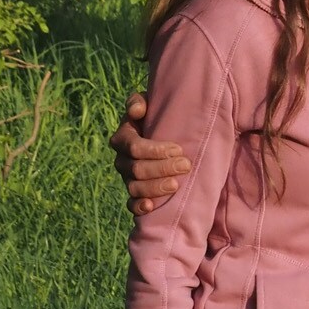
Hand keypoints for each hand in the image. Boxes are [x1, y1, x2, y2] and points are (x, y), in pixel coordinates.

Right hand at [112, 92, 189, 214]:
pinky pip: (131, 204)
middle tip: (185, 165)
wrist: (172, 136)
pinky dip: (139, 207)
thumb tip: (137, 110)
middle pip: (136, 169)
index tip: (178, 149)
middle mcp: (122, 160)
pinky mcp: (136, 194)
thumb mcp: (152, 105)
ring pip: (134, 187)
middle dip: (161, 168)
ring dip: (155, 187)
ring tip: (176, 185)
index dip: (154, 150)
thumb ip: (139, 102)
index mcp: (124, 138)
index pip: (133, 147)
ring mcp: (128, 179)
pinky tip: (150, 207)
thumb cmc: (162, 118)